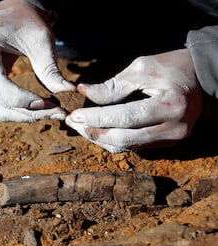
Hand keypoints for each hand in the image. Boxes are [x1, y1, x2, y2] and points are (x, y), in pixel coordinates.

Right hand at [0, 0, 74, 121]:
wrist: (10, 10)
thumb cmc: (24, 17)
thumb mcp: (40, 38)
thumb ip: (50, 67)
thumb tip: (67, 92)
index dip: (25, 100)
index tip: (51, 105)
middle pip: (0, 105)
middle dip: (31, 113)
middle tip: (58, 112)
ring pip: (0, 110)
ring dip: (27, 115)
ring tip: (52, 111)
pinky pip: (0, 105)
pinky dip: (21, 109)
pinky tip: (40, 106)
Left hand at [65, 49, 202, 152]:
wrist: (203, 78)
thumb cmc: (173, 67)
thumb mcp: (142, 69)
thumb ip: (113, 86)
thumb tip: (84, 93)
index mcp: (170, 105)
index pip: (125, 118)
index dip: (96, 118)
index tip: (74, 115)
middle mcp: (174, 128)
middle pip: (124, 139)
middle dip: (94, 132)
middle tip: (72, 123)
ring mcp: (172, 139)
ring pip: (127, 147)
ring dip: (100, 139)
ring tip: (80, 127)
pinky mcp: (167, 143)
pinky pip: (134, 147)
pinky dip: (113, 140)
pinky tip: (97, 130)